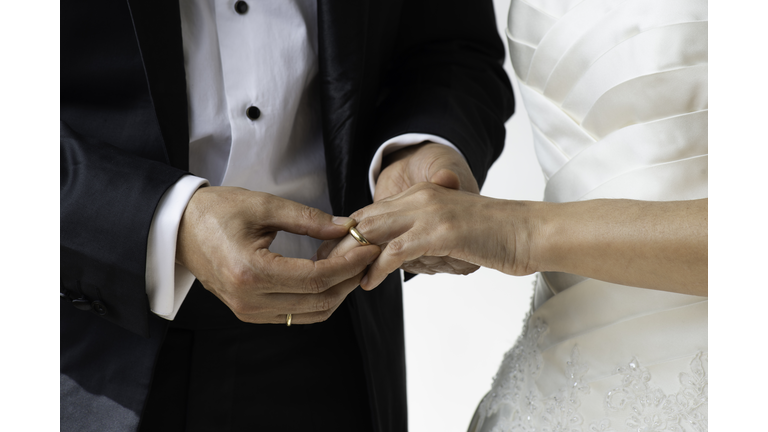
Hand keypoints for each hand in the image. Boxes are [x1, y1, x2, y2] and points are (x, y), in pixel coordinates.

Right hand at [176, 186, 379, 323]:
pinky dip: (318, 299)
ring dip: (337, 293)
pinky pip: (295, 315)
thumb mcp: (263, 206)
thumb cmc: (216, 212)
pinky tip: (329, 276)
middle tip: (367, 256)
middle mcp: (250, 299)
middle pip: (318, 301)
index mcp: (251, 272)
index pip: (316, 278)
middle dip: (350, 279)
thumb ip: (307, 219)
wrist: (179, 229)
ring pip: (311, 314)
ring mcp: (248, 311)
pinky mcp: (250, 313)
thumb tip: (345, 228)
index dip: (349, 264)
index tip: (369, 247)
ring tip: (352, 265)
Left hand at [346, 182, 537, 289]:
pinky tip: (369, 283)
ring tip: (340, 279)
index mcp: (423, 194)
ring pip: (375, 232)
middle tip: (323, 267)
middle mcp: (422, 197)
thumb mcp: (451, 230)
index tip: (333, 255)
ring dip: (353, 258)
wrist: (529, 232)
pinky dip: (377, 268)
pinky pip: (397, 250)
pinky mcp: (441, 232)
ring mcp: (431, 212)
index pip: (373, 211)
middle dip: (341, 245)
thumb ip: (422, 236)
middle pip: (366, 219)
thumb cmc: (493, 236)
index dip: (349, 233)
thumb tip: (395, 258)